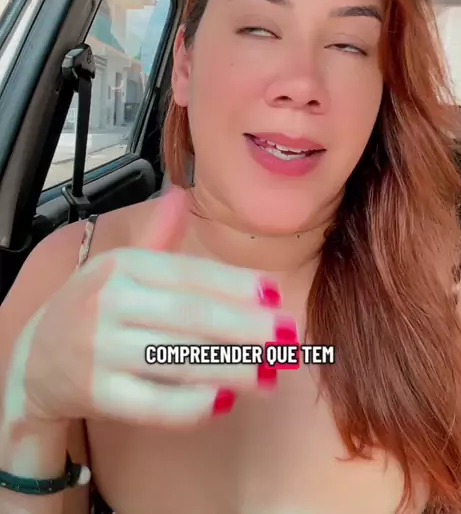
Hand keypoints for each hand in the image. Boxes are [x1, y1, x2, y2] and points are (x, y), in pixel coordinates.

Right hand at [11, 187, 292, 427]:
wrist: (33, 361)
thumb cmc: (91, 308)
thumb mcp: (118, 265)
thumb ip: (157, 237)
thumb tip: (182, 194)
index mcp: (121, 267)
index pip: (188, 274)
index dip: (235, 285)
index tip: (275, 296)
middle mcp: (109, 303)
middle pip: (190, 316)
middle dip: (246, 328)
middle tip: (289, 340)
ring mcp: (100, 351)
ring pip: (177, 360)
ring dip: (231, 368)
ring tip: (272, 374)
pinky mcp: (96, 395)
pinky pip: (151, 404)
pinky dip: (191, 406)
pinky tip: (225, 401)